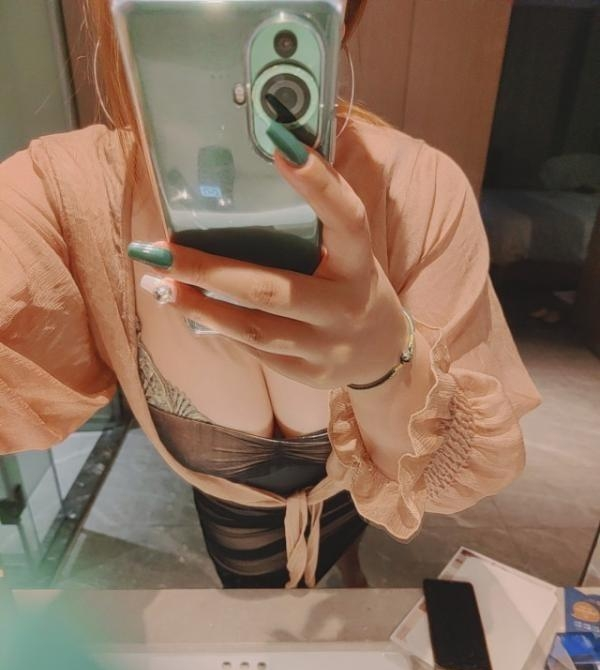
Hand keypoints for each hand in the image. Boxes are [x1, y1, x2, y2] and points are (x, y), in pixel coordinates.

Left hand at [132, 146, 405, 389]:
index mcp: (359, 263)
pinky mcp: (307, 373)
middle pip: (272, 289)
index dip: (318, 184)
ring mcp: (325, 345)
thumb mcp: (352, 253)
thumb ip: (323, 216)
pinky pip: (255, 350)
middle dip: (209, 270)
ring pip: (254, 328)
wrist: (379, 354)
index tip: (278, 143)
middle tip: (160, 250)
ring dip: (199, 306)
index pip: (346, 218)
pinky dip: (217, 327)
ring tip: (158, 283)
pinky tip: (187, 307)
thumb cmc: (353, 286)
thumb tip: (280, 149)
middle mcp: (344, 306)